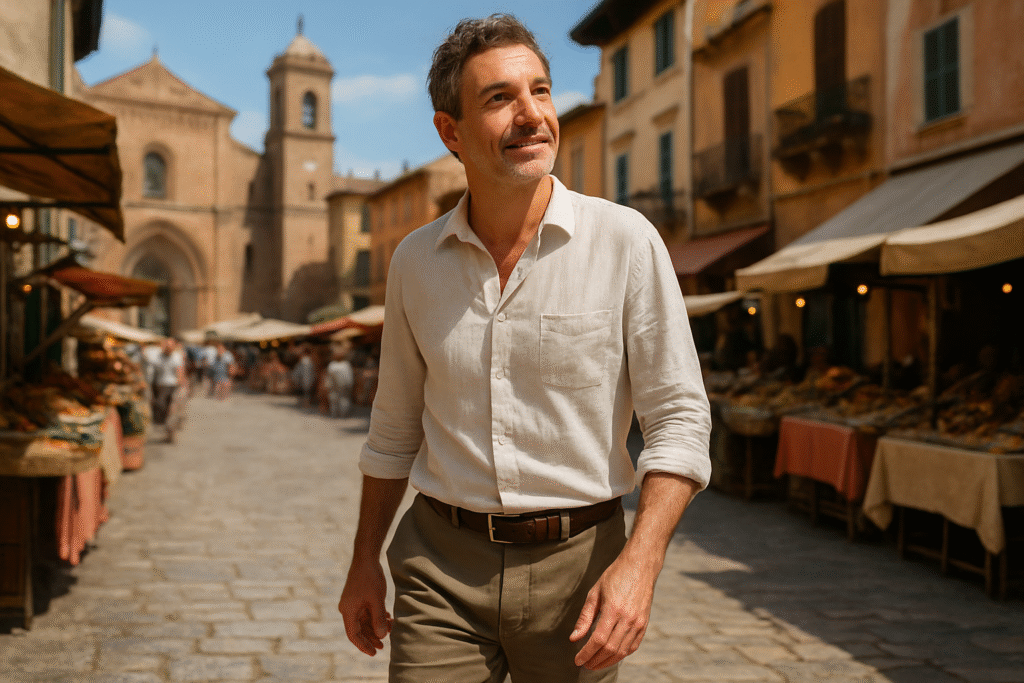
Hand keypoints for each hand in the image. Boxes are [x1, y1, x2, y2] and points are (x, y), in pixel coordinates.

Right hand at [338, 558, 392, 655]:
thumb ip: (379, 619)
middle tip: (384, 646)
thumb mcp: (377, 600)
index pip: (353, 635)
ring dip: (376, 627)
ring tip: (390, 630)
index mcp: (348, 611)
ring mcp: (353, 603)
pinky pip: (366, 612)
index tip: (374, 653)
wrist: (366, 558)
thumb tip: (382, 637)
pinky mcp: (359, 597)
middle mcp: (348, 609)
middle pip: (358, 629)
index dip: (364, 645)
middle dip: (371, 638)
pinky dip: (376, 617)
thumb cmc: (370, 578)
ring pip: (364, 621)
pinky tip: (388, 618)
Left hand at [569, 554, 656, 669]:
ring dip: (607, 661)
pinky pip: (633, 646)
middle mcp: (628, 618)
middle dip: (595, 660)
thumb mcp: (595, 593)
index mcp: (613, 609)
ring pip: (622, 651)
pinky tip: (611, 656)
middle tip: (585, 664)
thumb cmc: (615, 577)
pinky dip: (621, 655)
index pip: (598, 640)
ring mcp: (638, 622)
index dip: (586, 653)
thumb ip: (585, 617)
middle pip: (610, 649)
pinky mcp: (644, 624)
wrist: (640, 567)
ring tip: (595, 663)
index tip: (577, 660)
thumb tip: (574, 638)